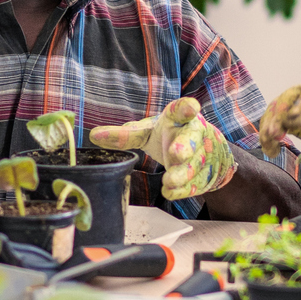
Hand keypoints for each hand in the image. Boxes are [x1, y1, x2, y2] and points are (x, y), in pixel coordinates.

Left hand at [90, 97, 236, 199]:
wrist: (206, 151)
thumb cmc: (170, 136)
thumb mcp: (148, 132)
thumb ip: (125, 135)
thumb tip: (94, 135)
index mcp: (178, 118)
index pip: (183, 109)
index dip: (186, 108)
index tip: (190, 108)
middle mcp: (193, 134)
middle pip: (191, 140)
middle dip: (184, 146)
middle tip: (175, 154)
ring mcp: (202, 155)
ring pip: (194, 165)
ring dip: (182, 173)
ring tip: (169, 180)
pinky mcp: (205, 175)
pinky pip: (195, 184)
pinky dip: (182, 189)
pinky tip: (170, 191)